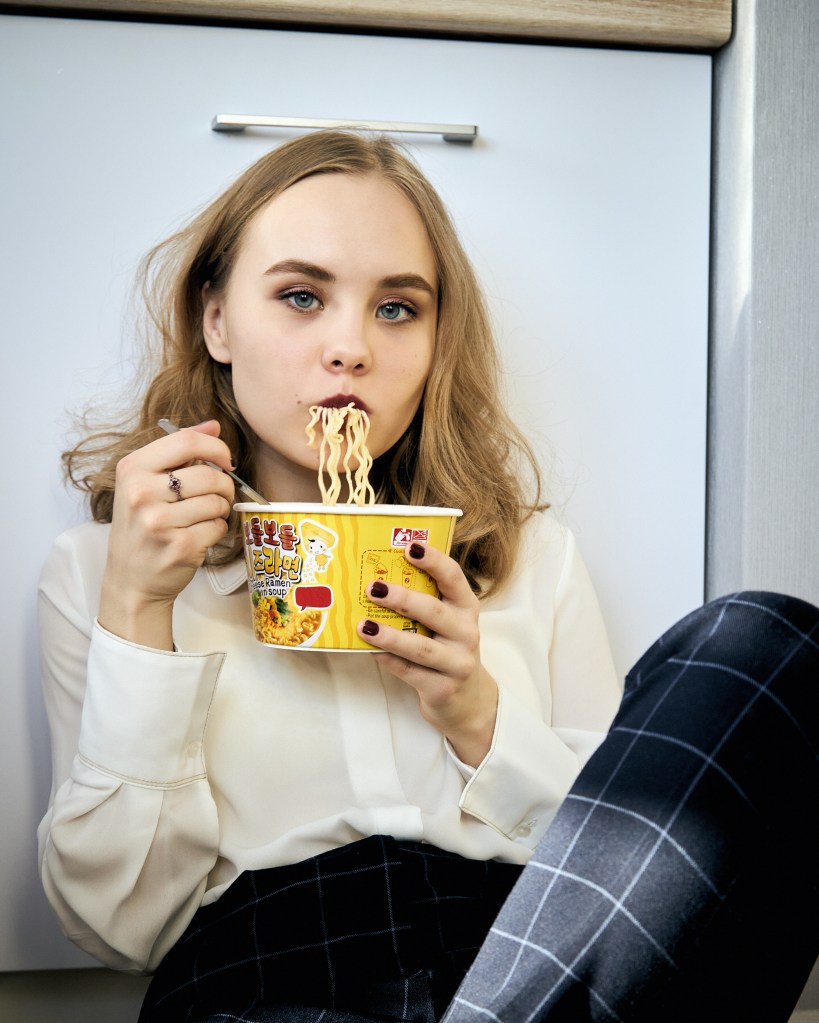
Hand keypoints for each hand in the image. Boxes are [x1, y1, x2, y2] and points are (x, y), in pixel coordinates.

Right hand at [99, 421, 234, 648]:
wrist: (131, 580)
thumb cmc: (142, 527)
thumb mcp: (146, 483)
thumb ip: (178, 451)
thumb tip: (213, 425)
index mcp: (132, 469)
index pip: (186, 441)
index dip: (216, 447)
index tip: (225, 460)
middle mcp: (141, 493)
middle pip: (209, 474)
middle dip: (224, 484)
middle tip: (219, 495)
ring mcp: (159, 522)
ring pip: (217, 501)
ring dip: (221, 509)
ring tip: (205, 516)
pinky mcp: (180, 546)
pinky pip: (218, 527)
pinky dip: (218, 530)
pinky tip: (201, 535)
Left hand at [356, 543, 497, 767]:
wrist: (469, 701)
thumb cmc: (448, 649)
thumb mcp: (447, 623)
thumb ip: (425, 601)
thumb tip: (378, 577)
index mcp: (467, 608)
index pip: (454, 578)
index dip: (433, 561)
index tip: (410, 546)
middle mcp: (467, 633)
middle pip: (434, 612)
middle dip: (403, 598)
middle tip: (373, 587)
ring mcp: (457, 663)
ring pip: (421, 647)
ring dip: (390, 635)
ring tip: (364, 624)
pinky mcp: (443, 689)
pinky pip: (410, 673)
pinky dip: (388, 660)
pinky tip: (369, 650)